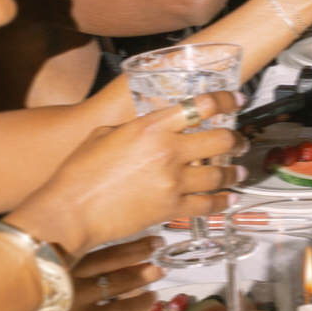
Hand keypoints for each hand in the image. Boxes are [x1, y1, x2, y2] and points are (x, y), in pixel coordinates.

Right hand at [0, 240, 164, 310]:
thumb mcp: (21, 287)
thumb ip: (47, 272)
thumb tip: (66, 258)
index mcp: (60, 276)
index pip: (104, 256)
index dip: (132, 248)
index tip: (152, 241)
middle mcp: (74, 296)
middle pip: (118, 278)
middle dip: (143, 270)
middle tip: (159, 266)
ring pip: (124, 308)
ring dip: (144, 301)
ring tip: (153, 297)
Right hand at [9, 98, 243, 256]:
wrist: (72, 210)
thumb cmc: (79, 173)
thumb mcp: (104, 135)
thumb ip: (135, 128)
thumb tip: (149, 128)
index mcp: (151, 127)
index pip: (201, 106)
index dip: (225, 100)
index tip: (236, 100)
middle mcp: (168, 151)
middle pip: (221, 140)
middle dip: (235, 139)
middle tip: (239, 141)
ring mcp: (173, 181)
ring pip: (219, 174)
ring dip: (233, 173)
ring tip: (239, 173)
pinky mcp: (172, 209)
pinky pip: (207, 205)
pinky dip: (221, 202)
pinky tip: (228, 199)